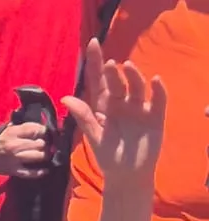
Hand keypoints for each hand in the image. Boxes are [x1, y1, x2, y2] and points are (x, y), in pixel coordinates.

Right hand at [0, 120, 50, 176]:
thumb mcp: (8, 127)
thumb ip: (22, 123)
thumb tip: (36, 114)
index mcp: (13, 132)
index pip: (36, 129)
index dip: (44, 131)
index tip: (46, 133)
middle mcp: (14, 145)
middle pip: (40, 143)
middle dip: (45, 143)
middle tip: (46, 144)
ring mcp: (14, 159)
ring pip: (38, 156)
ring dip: (44, 155)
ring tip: (45, 154)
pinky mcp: (13, 170)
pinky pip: (30, 173)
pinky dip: (39, 172)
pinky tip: (45, 170)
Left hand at [63, 39, 167, 184]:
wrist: (126, 175)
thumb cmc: (108, 156)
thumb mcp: (93, 135)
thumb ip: (83, 116)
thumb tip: (65, 98)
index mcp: (104, 106)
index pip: (98, 81)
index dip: (95, 63)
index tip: (92, 44)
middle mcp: (121, 103)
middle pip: (117, 82)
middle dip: (112, 72)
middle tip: (108, 65)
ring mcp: (138, 108)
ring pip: (136, 87)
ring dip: (132, 76)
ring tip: (126, 67)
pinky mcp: (154, 116)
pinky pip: (157, 99)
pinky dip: (157, 89)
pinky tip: (154, 80)